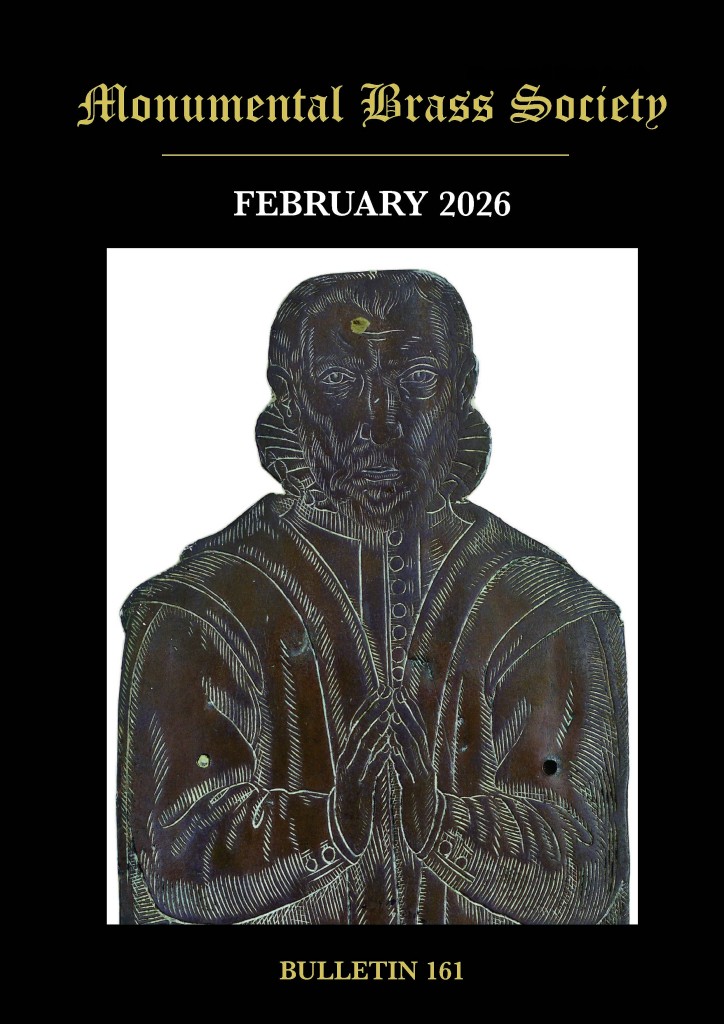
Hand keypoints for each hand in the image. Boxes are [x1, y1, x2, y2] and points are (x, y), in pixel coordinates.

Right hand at [332, 690, 391, 856]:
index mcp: (348, 756)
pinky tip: (387, 748)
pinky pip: (367, 771)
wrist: (344, 832)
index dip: (371, 707)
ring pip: (362, 748)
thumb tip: (379, 734)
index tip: (384, 691)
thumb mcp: (360, 772)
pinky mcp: (356, 792)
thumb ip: (367, 755)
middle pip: (359, 732)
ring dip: (376, 730)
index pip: (358, 725)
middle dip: (374, 712)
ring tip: (388, 714)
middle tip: (388, 694)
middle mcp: (346, 762)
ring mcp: (349, 776)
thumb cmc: (355, 799)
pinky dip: (377, 757)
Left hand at [389, 690, 438, 853]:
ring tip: (393, 714)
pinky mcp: (416, 793)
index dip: (408, 712)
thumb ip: (408, 761)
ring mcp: (422, 779)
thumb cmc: (418, 806)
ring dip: (403, 732)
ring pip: (413, 752)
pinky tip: (391, 748)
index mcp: (422, 762)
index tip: (399, 694)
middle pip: (417, 736)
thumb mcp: (414, 779)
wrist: (427, 835)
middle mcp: (425, 767)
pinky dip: (400, 758)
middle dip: (406, 714)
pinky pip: (407, 773)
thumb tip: (398, 742)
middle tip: (396, 695)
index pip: (417, 732)